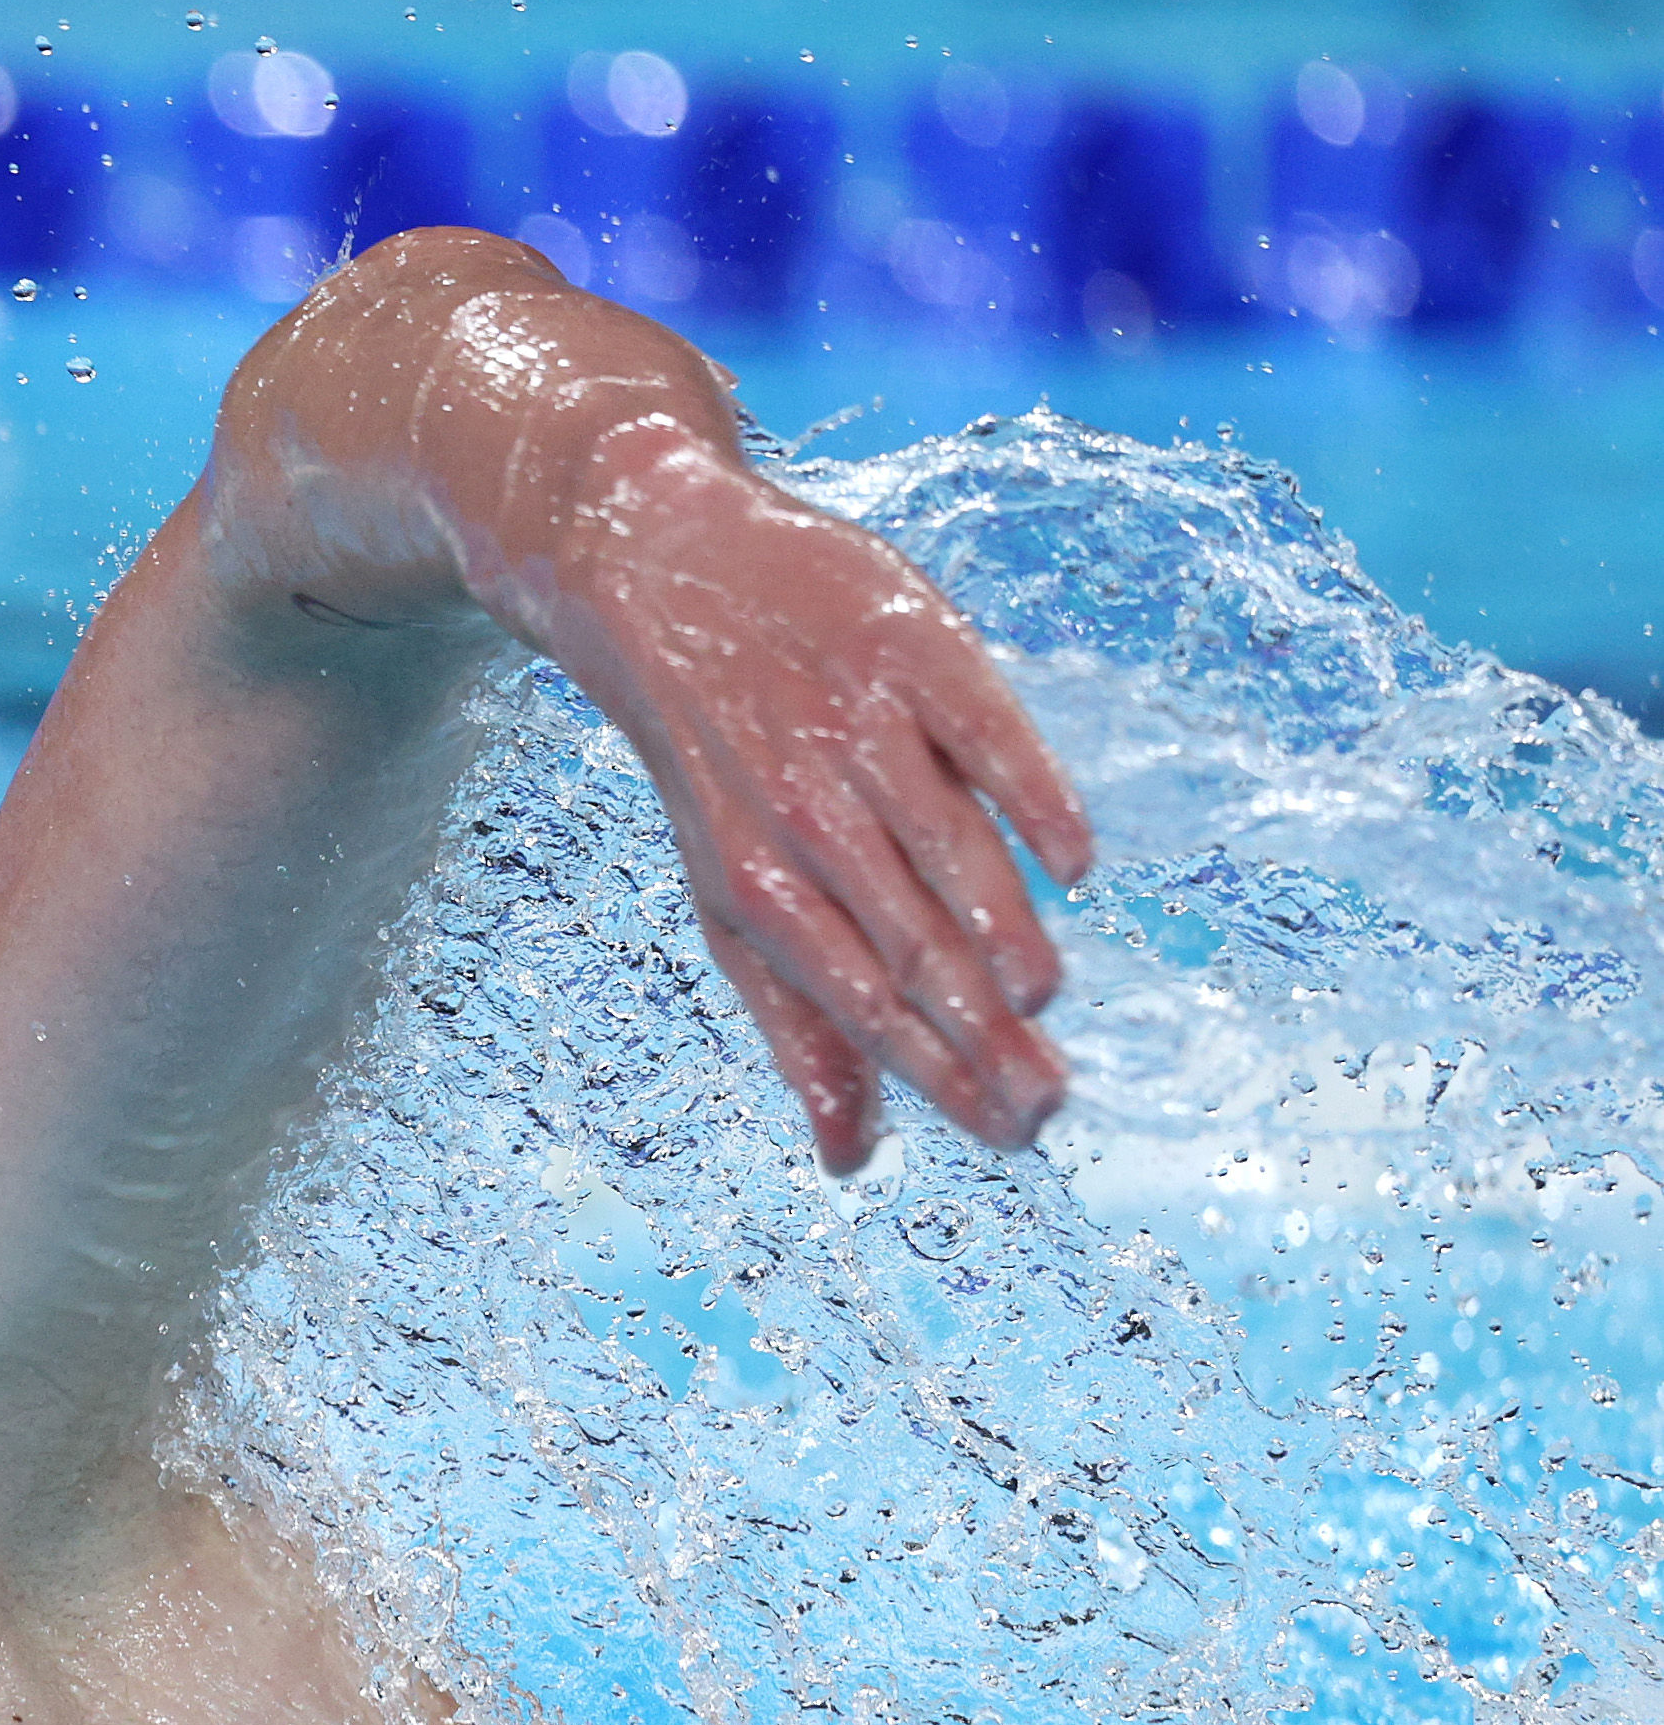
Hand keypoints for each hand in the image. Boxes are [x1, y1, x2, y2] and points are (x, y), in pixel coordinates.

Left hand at [538, 426, 1093, 1173]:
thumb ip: (796, 1021)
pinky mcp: (904, 643)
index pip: (858, 1002)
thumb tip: (848, 1159)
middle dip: (978, 1032)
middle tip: (1050, 1102)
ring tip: (1044, 999)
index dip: (935, 1074)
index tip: (1009, 1135)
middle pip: (905, 940)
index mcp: (755, 883)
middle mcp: (800, 809)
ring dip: (995, 926)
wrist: (652, 565)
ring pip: (938, 843)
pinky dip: (1027, 793)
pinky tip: (1073, 861)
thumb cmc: (715, 760)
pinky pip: (981, 727)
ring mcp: (854, 724)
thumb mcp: (727, 890)